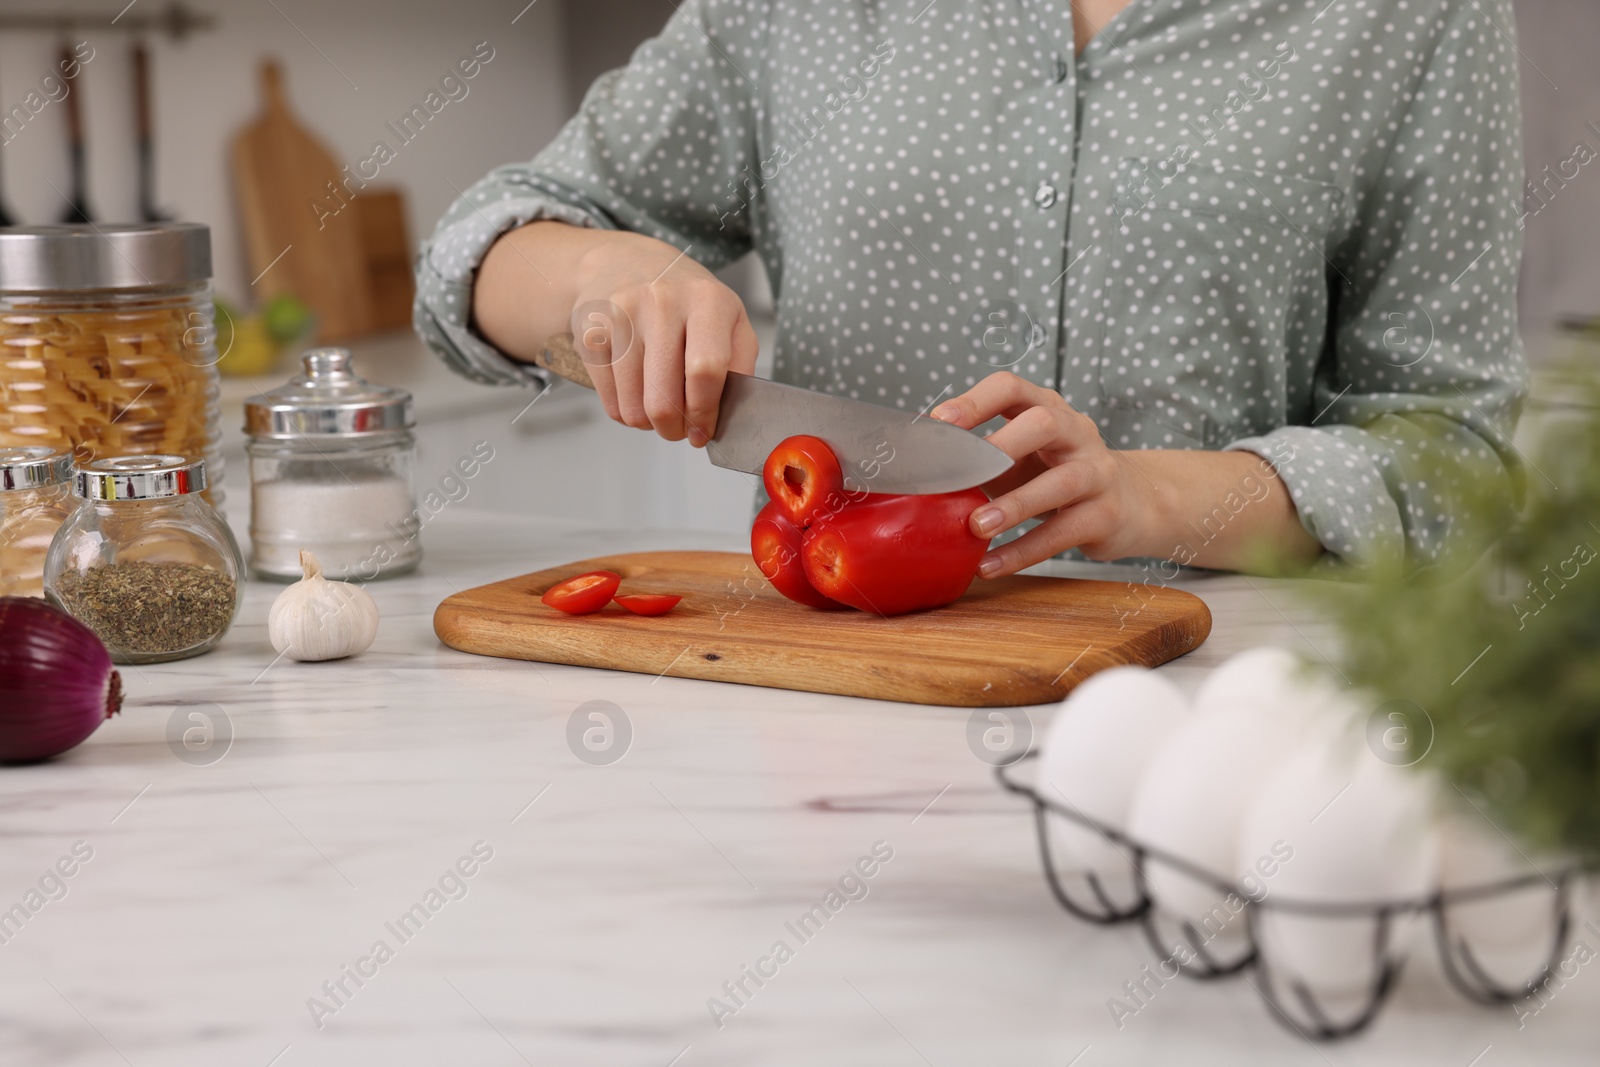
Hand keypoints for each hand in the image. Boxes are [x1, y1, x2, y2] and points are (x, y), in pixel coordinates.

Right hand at [570, 231, 758, 446]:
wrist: (626, 265)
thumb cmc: (686, 302)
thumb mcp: (729, 320)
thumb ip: (739, 367)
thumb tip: (725, 418)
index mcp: (707, 300)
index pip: (705, 371)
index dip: (704, 413)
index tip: (703, 431)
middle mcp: (662, 302)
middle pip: (663, 399)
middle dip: (673, 429)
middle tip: (678, 429)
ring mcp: (621, 316)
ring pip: (632, 408)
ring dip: (648, 423)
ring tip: (657, 407)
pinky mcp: (591, 333)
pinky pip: (608, 401)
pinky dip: (624, 410)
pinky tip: (635, 392)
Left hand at [931, 372, 1156, 576]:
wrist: (1130, 505)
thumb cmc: (1057, 476)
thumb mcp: (1020, 458)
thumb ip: (979, 460)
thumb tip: (916, 476)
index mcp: (1048, 408)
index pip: (1012, 388)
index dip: (975, 401)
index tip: (938, 421)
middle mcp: (1077, 432)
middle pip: (1045, 422)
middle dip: (1003, 444)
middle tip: (963, 469)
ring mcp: (1097, 472)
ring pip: (1060, 482)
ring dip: (1014, 506)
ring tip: (975, 527)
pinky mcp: (1106, 514)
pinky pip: (1063, 532)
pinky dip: (1023, 551)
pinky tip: (991, 565)